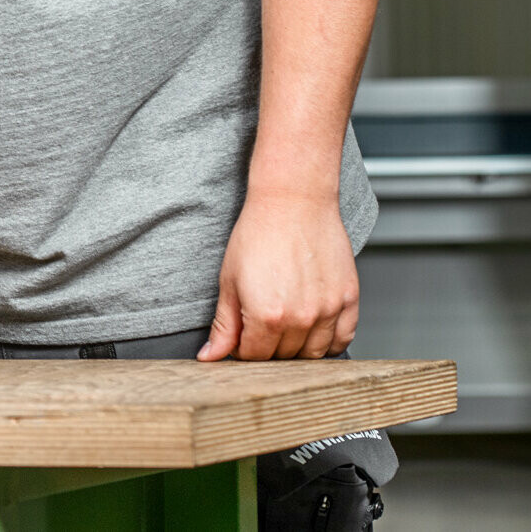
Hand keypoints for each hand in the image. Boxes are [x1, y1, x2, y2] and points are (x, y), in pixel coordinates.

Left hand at [198, 189, 358, 360]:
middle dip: (268, 349)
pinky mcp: (349, 300)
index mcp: (266, 315)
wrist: (293, 202)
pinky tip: (314, 331)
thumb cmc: (258, 233)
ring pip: (315, 355)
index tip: (240, 339)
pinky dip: (330, 343)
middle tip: (260, 329)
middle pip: (284, 358)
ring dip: (298, 349)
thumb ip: (223, 325)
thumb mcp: (229, 280)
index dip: (242, 351)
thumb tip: (211, 356)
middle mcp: (301, 318)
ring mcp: (329, 311)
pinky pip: (344, 339)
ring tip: (285, 328)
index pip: (254, 357)